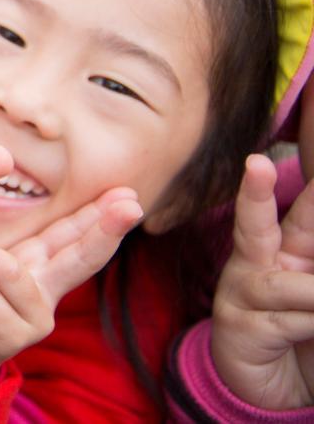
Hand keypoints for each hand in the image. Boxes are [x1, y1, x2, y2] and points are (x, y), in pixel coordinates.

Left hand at [0, 188, 142, 393]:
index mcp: (40, 266)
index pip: (72, 236)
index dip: (98, 215)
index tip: (128, 194)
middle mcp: (44, 291)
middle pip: (79, 257)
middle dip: (105, 230)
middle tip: (132, 205)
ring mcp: (32, 316)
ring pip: (11, 272)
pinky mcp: (10, 335)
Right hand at [211, 154, 313, 409]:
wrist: (271, 387)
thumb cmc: (305, 334)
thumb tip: (310, 273)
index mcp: (287, 247)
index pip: (301, 209)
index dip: (294, 184)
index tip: (266, 158)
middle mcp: (259, 261)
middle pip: (257, 221)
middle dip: (254, 190)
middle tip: (255, 163)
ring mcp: (242, 291)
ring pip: (291, 286)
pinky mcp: (239, 325)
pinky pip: (285, 321)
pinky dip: (308, 325)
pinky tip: (307, 333)